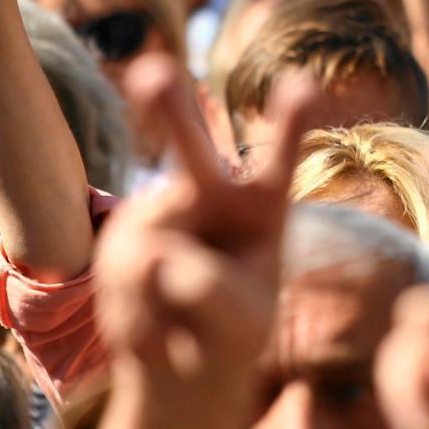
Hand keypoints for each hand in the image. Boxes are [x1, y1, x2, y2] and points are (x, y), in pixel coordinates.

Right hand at [94, 55, 310, 428]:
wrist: (182, 355)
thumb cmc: (230, 328)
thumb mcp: (239, 322)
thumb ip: (209, 289)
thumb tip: (152, 253)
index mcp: (263, 203)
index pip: (279, 158)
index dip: (289, 122)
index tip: (304, 83)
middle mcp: (210, 193)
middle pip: (192, 149)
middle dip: (170, 110)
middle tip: (153, 73)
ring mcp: (163, 210)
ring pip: (150, 246)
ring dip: (162, 299)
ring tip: (181, 320)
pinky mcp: (125, 237)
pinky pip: (124, 278)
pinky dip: (138, 315)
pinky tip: (153, 326)